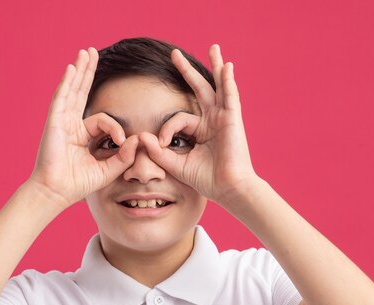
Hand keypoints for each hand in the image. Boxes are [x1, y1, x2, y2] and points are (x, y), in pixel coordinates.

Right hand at [28, 48, 138, 208]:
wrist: (57, 192)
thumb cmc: (78, 184)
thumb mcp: (108, 170)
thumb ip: (124, 156)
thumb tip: (139, 140)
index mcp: (81, 136)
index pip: (103, 121)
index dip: (116, 129)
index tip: (123, 141)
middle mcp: (70, 125)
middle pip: (82, 93)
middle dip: (90, 73)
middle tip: (93, 54)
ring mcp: (61, 122)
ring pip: (72, 91)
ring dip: (80, 71)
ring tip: (85, 52)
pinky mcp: (54, 122)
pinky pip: (62, 98)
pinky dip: (67, 83)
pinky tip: (73, 68)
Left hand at [138, 44, 258, 205]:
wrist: (227, 188)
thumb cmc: (206, 179)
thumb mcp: (176, 164)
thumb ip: (158, 152)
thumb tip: (141, 136)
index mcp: (201, 131)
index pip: (178, 119)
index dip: (166, 129)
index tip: (160, 143)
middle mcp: (213, 120)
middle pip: (199, 90)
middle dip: (186, 72)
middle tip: (173, 54)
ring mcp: (224, 118)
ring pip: (217, 87)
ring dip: (215, 66)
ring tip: (213, 47)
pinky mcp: (232, 119)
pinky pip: (230, 96)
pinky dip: (228, 80)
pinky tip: (227, 66)